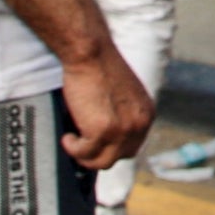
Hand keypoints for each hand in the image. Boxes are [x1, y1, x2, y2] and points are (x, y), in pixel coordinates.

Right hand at [59, 43, 154, 169]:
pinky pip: (84, 154)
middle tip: (81, 145)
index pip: (133, 146)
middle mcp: (139, 124)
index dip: (112, 148)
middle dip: (99, 155)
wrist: (91, 53)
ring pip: (102, 162)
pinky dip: (73, 148)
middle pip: (120, 157)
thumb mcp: (122, 95)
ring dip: (84, 156)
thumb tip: (105, 139)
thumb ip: (122, 115)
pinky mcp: (102, 131)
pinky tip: (67, 136)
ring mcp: (122, 130)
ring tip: (73, 141)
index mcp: (146, 114)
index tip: (95, 145)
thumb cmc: (101, 67)